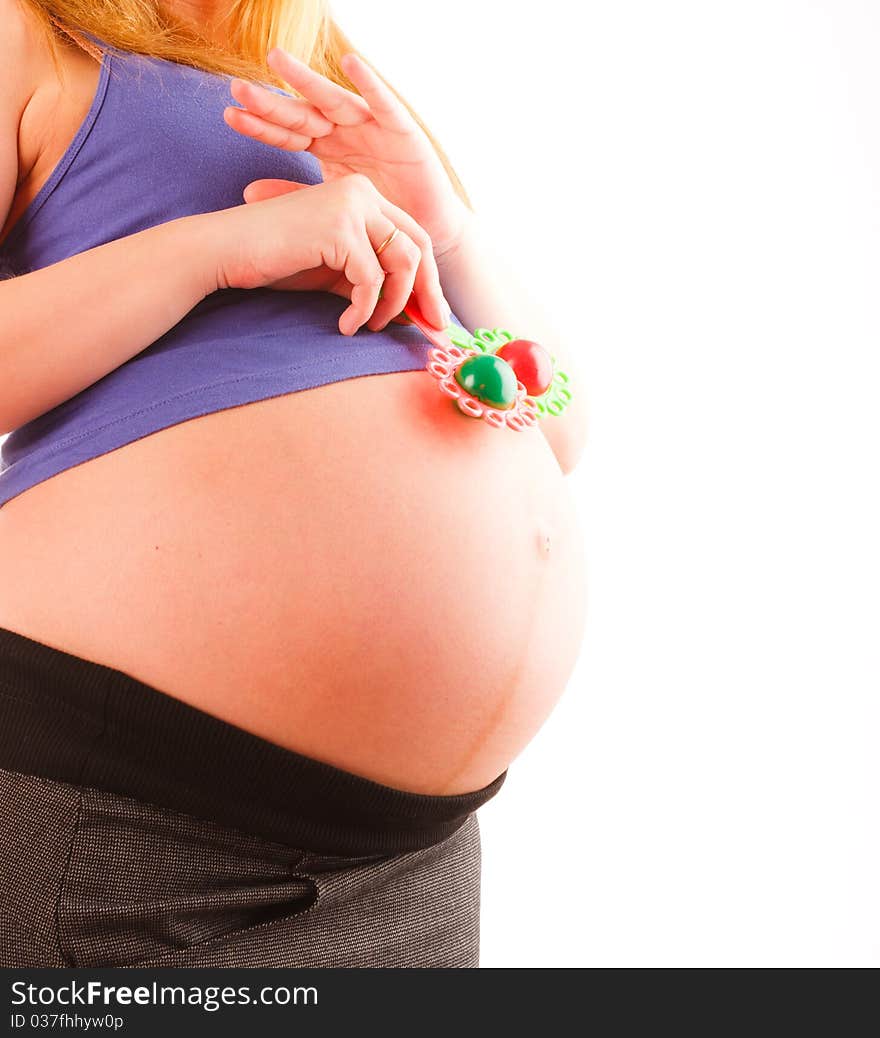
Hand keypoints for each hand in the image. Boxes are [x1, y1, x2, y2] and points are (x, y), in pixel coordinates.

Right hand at [214, 173, 448, 335]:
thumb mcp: (336, 273)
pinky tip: (346, 324)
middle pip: (420, 246)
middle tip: (431, 330)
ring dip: (392, 304)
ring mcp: (352, 206)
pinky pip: (370, 281)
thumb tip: (413, 313)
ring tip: (371, 326)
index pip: (415, 236)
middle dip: (428, 293)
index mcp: (364, 195)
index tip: (432, 317)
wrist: (227, 251)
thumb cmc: (277, 262)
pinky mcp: (338, 229)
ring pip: (402, 263)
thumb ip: (373, 283)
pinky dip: (362, 310)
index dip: (429, 280)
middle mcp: (362, 192)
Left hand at [223, 48, 472, 257]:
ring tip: (277, 61)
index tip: (229, 116)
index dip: (261, 125)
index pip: (288, 133)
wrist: (420, 238)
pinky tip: (351, 63)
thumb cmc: (376, 222)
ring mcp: (373, 127)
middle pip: (303, 112)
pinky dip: (371, 84)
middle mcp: (346, 132)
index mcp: (326, 149)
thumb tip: (247, 193)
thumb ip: (295, 195)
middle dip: (273, 101)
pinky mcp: (403, 132)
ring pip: (335, 100)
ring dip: (307, 80)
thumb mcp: (330, 209)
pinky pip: (386, 105)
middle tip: (238, 88)